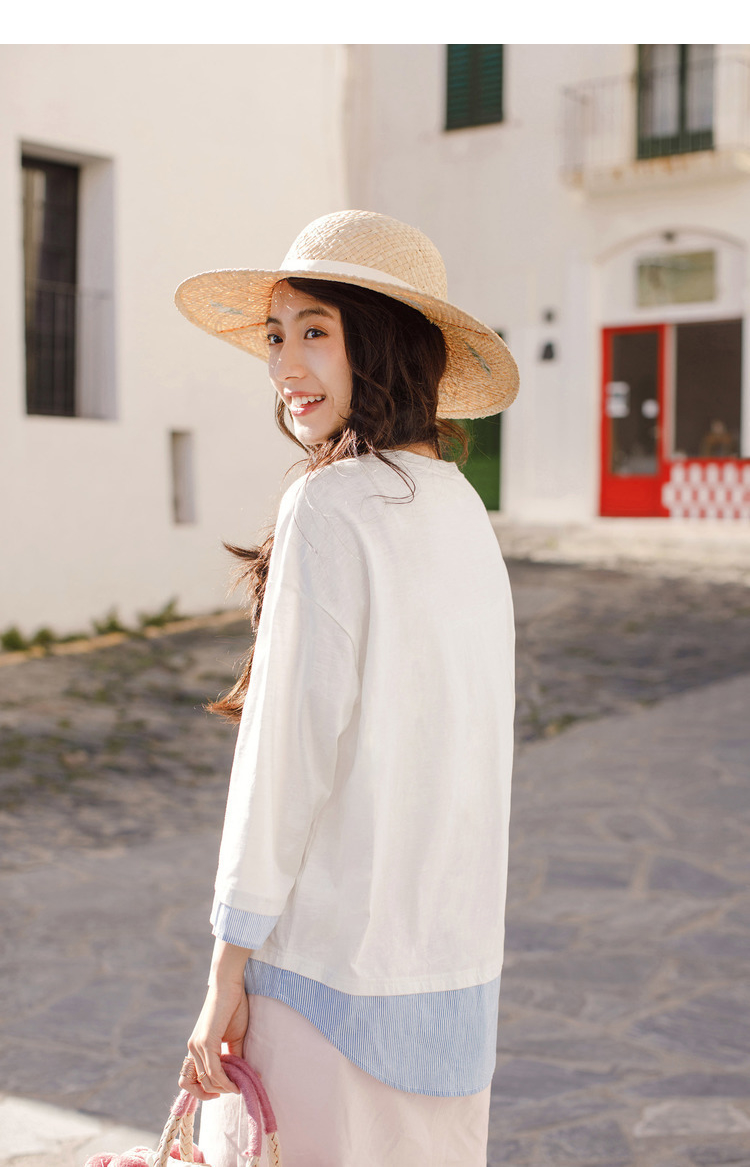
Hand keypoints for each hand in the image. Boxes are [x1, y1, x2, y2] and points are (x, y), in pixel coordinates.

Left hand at [179, 978, 247, 1099]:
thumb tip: (238, 1078)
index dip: (205, 1092)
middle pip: (196, 1085)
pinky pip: (213, 1070)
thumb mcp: (234, 1038)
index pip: (190, 1080)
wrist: (229, 985)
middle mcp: (192, 1048)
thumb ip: (232, 1058)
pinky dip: (225, 1081)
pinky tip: (236, 1083)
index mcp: (196, 1048)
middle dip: (217, 1091)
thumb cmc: (233, 1007)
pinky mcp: (205, 1041)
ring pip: (206, 1080)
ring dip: (223, 1088)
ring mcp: (197, 1045)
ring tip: (238, 1085)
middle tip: (235, 1088)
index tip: (224, 1091)